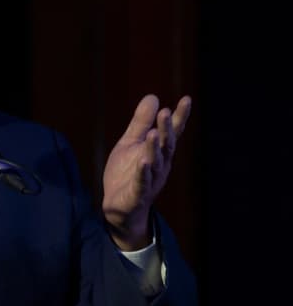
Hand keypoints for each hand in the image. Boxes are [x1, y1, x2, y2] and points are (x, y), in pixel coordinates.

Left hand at [102, 94, 190, 249]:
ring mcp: (150, 180)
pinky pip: (142, 183)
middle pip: (165, 146)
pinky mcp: (137, 194)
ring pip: (154, 163)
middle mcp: (159, 165)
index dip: (179, 117)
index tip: (187, 99)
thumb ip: (141, 123)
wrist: (119, 208)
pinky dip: (143, 173)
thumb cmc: (126, 173)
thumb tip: (153, 97)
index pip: (172, 133)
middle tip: (166, 112)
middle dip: (166, 130)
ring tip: (153, 133)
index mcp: (160, 152)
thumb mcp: (130, 143)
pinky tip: (144, 162)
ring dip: (154, 149)